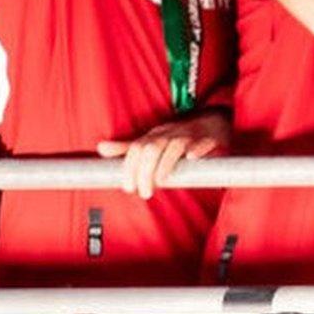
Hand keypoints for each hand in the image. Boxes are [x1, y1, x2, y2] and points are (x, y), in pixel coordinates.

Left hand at [96, 108, 228, 198]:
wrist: (212, 121)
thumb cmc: (178, 135)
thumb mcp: (152, 140)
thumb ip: (127, 148)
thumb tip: (100, 148)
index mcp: (156, 135)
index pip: (137, 148)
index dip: (129, 167)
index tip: (127, 187)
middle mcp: (171, 133)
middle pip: (153, 148)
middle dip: (145, 171)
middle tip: (144, 192)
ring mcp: (191, 135)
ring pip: (175, 146)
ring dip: (166, 164)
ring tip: (161, 182)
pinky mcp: (210, 139)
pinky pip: (205, 142)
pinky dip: (198, 149)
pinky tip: (192, 158)